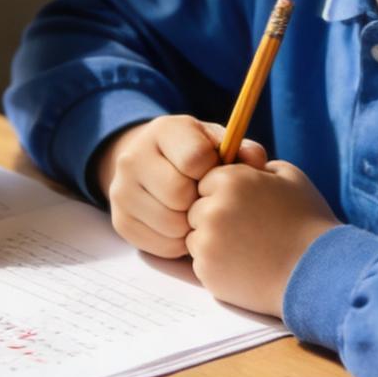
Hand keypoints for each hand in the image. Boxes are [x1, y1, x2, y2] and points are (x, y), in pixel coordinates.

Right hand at [97, 115, 265, 259]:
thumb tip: (257, 164)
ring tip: (193, 211)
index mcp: (163, 130)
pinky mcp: (119, 221)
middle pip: (179, 195)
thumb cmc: (195, 155)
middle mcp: (133, 157)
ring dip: (190, 226)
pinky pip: (160, 246)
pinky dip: (178, 243)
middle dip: (198, 201)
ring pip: (170, 225)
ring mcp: (120, 191)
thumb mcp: (216, 142)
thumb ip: (241, 151)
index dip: (212, 171)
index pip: (195, 159)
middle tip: (203, 197)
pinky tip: (181, 225)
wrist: (152, 164)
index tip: (212, 172)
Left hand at [187, 160, 338, 316]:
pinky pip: (202, 263)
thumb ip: (258, 168)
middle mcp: (213, 209)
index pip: (206, 181)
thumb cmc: (309, 223)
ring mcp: (207, 243)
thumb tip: (241, 165)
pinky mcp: (208, 272)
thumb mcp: (290, 178)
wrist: (318, 273)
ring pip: (196, 237)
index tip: (246, 207)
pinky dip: (218, 265)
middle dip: (215, 217)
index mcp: (230, 180)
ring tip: (249, 249)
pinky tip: (246, 266)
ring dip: (214, 242)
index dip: (225, 193)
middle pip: (196, 209)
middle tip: (248, 230)